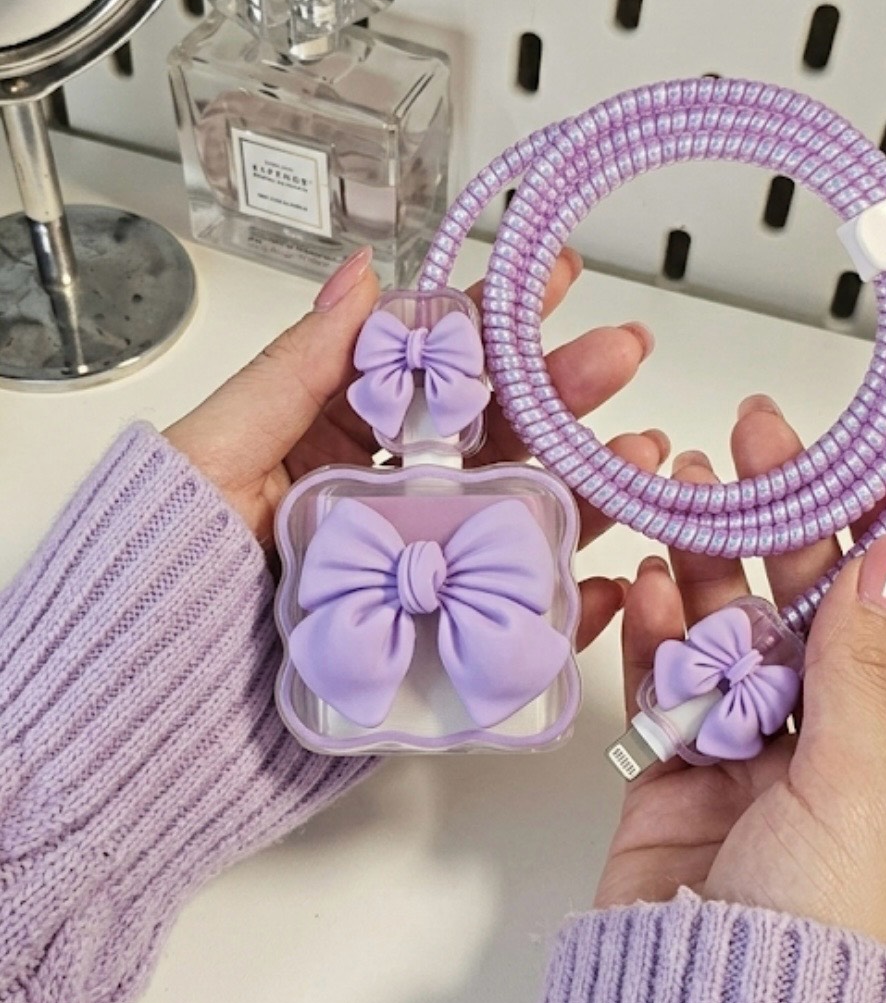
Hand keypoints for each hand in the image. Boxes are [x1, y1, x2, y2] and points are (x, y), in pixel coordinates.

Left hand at [165, 246, 668, 648]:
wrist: (128, 730)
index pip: (425, 365)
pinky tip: (611, 578)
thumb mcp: (213, 457)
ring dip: (587, 484)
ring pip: (516, 521)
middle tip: (622, 352)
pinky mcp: (427, 655)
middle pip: (489, 434)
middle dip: (560, 388)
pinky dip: (566, 606)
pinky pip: (509, 627)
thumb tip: (362, 276)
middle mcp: (380, 502)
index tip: (550, 272)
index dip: (491, 315)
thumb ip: (296, 372)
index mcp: (326, 440)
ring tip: (640, 454)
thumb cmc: (152, 585)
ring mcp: (412, 579)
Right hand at [596, 395, 885, 970]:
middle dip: (787, 529)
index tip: (854, 455)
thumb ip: (862, 667)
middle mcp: (850, 761)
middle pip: (820, 615)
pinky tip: (648, 584)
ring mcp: (762, 767)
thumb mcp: (866, 793)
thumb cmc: (824, 956)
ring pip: (739, 637)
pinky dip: (658, 634)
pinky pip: (673, 686)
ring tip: (682, 490)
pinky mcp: (682, 780)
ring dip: (712, 567)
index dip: (884, 532)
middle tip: (750, 445)